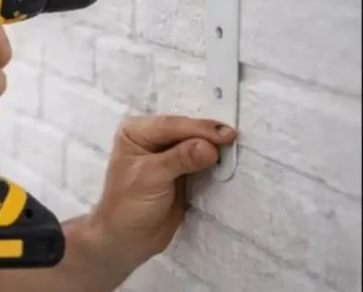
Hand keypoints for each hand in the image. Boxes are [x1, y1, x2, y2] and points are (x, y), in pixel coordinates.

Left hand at [87, 115, 237, 271]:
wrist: (129, 238)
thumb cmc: (130, 205)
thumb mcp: (152, 178)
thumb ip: (180, 159)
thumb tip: (210, 147)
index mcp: (136, 131)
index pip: (171, 125)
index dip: (199, 129)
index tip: (226, 135)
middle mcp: (150, 137)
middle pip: (185, 130)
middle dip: (208, 134)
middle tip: (234, 138)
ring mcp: (166, 153)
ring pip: (194, 143)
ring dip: (213, 145)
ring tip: (235, 145)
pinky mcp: (180, 170)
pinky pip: (200, 159)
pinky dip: (213, 159)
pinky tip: (227, 158)